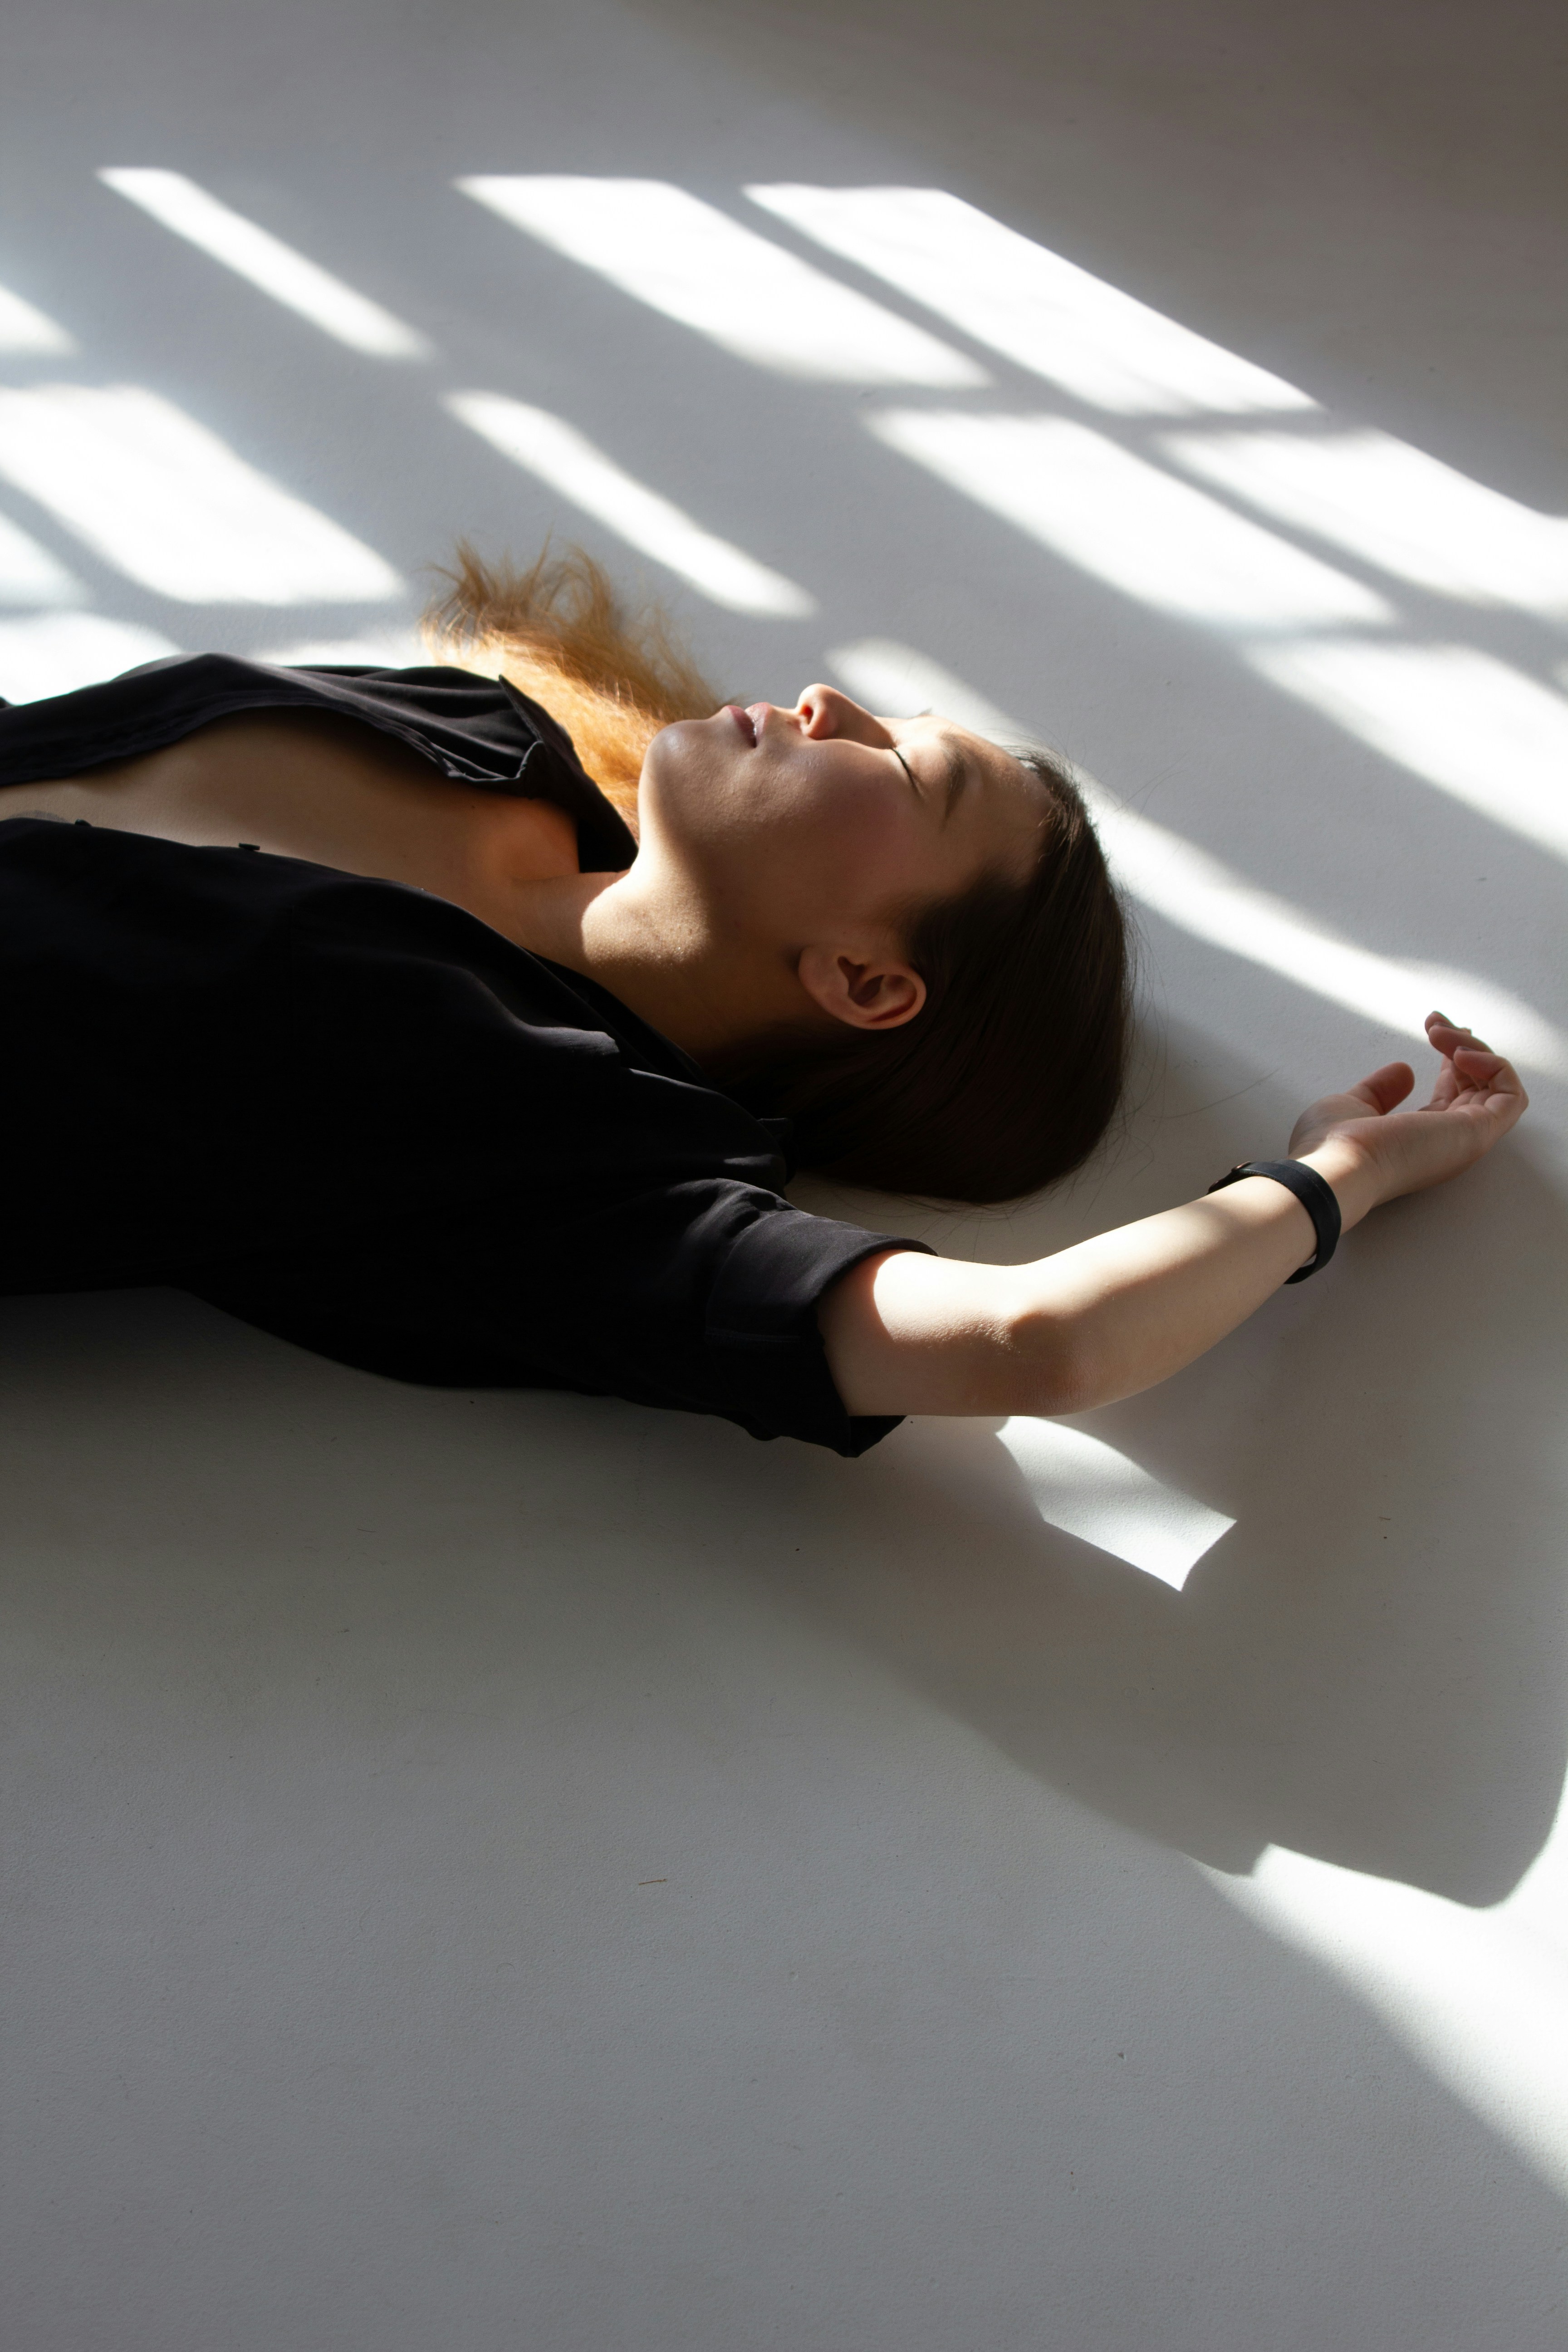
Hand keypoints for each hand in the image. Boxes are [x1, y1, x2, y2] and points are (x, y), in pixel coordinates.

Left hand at [1286, 1013, 1528, 1222]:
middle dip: (1462, 1044)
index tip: (1434, 1027)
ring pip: (1496, 1086)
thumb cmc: (1333, 1145)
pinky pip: (1511, 1096)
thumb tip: (1404, 1071)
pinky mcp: (1477, 1133)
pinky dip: (1496, 1067)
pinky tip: (1460, 1053)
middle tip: (1434, 1022)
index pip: (1453, 1093)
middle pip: (1477, 1086)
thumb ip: (1381, 1091)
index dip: (1451, 1058)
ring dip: (1474, 1049)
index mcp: (1420, 1136)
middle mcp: (1447, 1139)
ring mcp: (1464, 1138)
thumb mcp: (1354, 1105)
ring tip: (1438, 1033)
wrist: (1334, 1167)